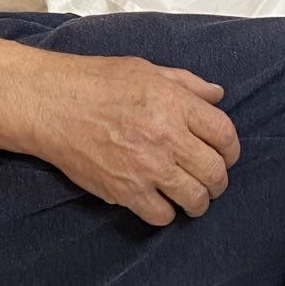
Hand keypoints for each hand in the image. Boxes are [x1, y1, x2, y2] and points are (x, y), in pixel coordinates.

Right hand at [22, 51, 240, 225]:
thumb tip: (217, 95)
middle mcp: (166, 138)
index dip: (231, 148)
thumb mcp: (147, 70)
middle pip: (215, 172)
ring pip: (195, 199)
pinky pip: (162, 215)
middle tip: (211, 179)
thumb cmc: (97, 82)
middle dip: (219, 179)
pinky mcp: (125, 191)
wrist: (53, 104)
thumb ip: (187, 83)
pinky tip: (158, 200)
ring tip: (190, 194)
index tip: (225, 153)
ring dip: (198, 200)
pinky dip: (165, 212)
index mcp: (175, 104)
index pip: (225, 135)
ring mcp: (147, 168)